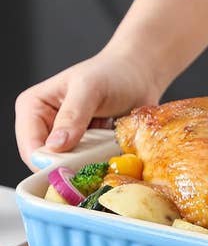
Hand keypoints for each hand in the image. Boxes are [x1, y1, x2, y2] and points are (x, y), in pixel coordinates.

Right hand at [15, 45, 161, 169]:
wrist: (140, 75)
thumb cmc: (114, 74)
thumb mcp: (90, 89)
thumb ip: (73, 116)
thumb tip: (55, 146)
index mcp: (33, 107)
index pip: (30, 147)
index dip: (47, 163)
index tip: (72, 171)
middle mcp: (44, 126)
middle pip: (46, 163)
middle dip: (68, 169)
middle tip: (94, 169)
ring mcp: (64, 140)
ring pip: (66, 168)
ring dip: (86, 170)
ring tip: (105, 161)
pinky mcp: (84, 149)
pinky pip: (86, 168)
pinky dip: (98, 168)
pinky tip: (111, 160)